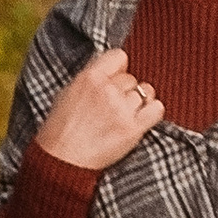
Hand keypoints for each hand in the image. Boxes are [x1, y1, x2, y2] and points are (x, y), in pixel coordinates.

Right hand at [37, 45, 165, 174]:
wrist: (63, 161)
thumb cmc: (60, 130)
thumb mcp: (67, 93)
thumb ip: (90, 78)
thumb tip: (110, 69)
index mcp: (89, 77)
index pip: (119, 56)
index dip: (119, 68)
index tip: (116, 78)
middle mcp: (107, 90)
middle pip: (132, 78)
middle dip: (125, 90)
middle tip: (114, 106)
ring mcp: (121, 109)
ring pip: (145, 93)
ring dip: (138, 103)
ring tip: (124, 116)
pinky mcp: (133, 128)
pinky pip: (157, 109)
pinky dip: (152, 112)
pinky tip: (142, 119)